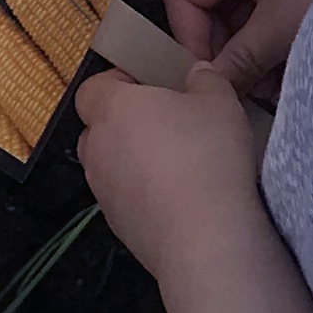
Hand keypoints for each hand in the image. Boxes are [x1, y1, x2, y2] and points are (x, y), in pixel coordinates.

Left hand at [74, 65, 268, 289]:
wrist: (203, 237)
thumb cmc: (206, 156)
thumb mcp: (220, 101)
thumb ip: (205, 79)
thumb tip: (196, 74)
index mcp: (112, 108)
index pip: (92, 87)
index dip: (118, 83)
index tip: (151, 85)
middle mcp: (97, 148)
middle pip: (97, 127)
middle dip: (125, 123)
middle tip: (167, 123)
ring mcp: (103, 191)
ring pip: (110, 166)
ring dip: (133, 162)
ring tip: (177, 164)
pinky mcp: (117, 226)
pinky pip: (125, 199)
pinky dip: (144, 195)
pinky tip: (180, 198)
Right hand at [163, 0, 312, 100]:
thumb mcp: (280, 31)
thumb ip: (238, 60)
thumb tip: (210, 90)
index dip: (188, 34)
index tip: (209, 74)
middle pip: (210, 7)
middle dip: (225, 50)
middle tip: (244, 88)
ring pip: (241, 20)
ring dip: (250, 56)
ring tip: (271, 87)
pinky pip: (268, 20)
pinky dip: (272, 48)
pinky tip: (289, 76)